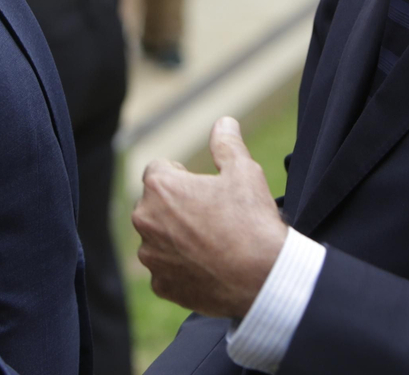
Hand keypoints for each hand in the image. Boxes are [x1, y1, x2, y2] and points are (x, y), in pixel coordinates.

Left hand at [132, 117, 288, 318]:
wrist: (263, 277)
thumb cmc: (251, 220)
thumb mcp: (244, 170)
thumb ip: (226, 143)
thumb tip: (223, 122)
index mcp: (159, 187)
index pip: (159, 170)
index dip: (184, 176)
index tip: (205, 189)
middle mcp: (145, 221)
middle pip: (155, 205)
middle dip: (177, 206)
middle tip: (212, 216)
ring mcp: (151, 257)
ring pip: (159, 238)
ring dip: (176, 237)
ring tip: (212, 242)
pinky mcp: (161, 285)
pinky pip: (166, 270)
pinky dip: (182, 268)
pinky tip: (209, 266)